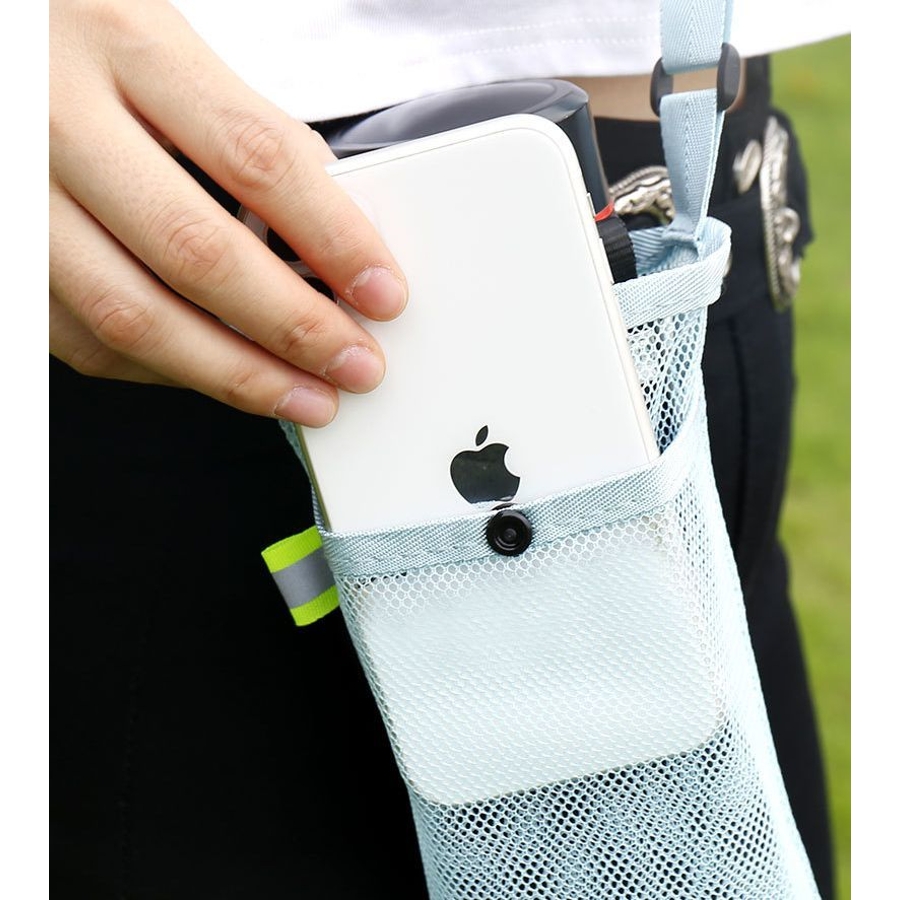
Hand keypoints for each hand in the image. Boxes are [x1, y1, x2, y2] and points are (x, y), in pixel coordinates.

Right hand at [49, 0, 407, 425]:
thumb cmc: (79, 40)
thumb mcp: (165, 47)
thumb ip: (243, 130)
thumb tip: (330, 228)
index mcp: (126, 47)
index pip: (256, 158)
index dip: (333, 237)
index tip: (383, 292)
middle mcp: (59, 123)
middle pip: (198, 253)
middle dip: (294, 327)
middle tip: (354, 363)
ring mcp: (20, 201)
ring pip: (137, 316)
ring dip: (237, 373)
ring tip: (304, 396)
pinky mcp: (6, 264)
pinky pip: (90, 339)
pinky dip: (170, 369)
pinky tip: (222, 371)